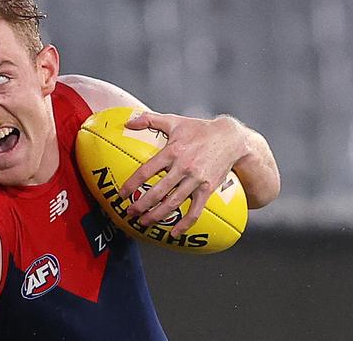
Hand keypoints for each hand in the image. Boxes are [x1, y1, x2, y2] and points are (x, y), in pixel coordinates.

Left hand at [118, 111, 246, 237]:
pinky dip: (185, 224)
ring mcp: (196, 180)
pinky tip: (174, 233)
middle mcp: (183, 167)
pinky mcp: (207, 189)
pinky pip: (195, 210)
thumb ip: (149, 119)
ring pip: (173, 203)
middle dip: (141, 204)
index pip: (147, 170)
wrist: (231, 139)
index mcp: (172, 151)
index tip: (122, 194)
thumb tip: (128, 121)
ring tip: (144, 222)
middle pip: (158, 191)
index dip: (132, 183)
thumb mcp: (174, 121)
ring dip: (157, 216)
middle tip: (129, 213)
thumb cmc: (199, 129)